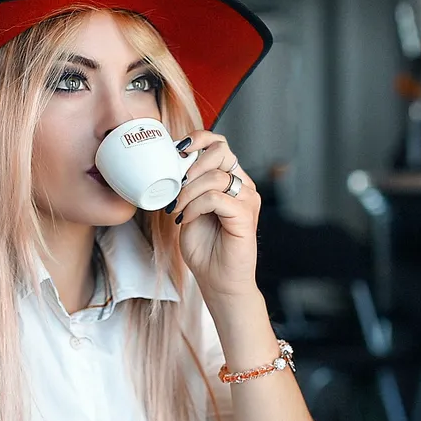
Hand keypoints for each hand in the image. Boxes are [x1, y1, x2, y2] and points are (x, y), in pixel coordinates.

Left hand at [168, 130, 260, 301]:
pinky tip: (185, 219)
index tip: (177, 151)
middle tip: (177, 185)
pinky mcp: (245, 215)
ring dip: (188, 192)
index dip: (199, 139)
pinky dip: (194, 207)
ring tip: (177, 210)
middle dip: (192, 164)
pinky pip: (215, 198)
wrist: (218, 281)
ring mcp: (247, 200)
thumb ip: (186, 186)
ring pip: (215, 176)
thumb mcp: (188, 209)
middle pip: (222, 151)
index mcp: (231, 181)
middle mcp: (244, 186)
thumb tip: (172, 166)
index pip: (220, 144)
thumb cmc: (205, 249)